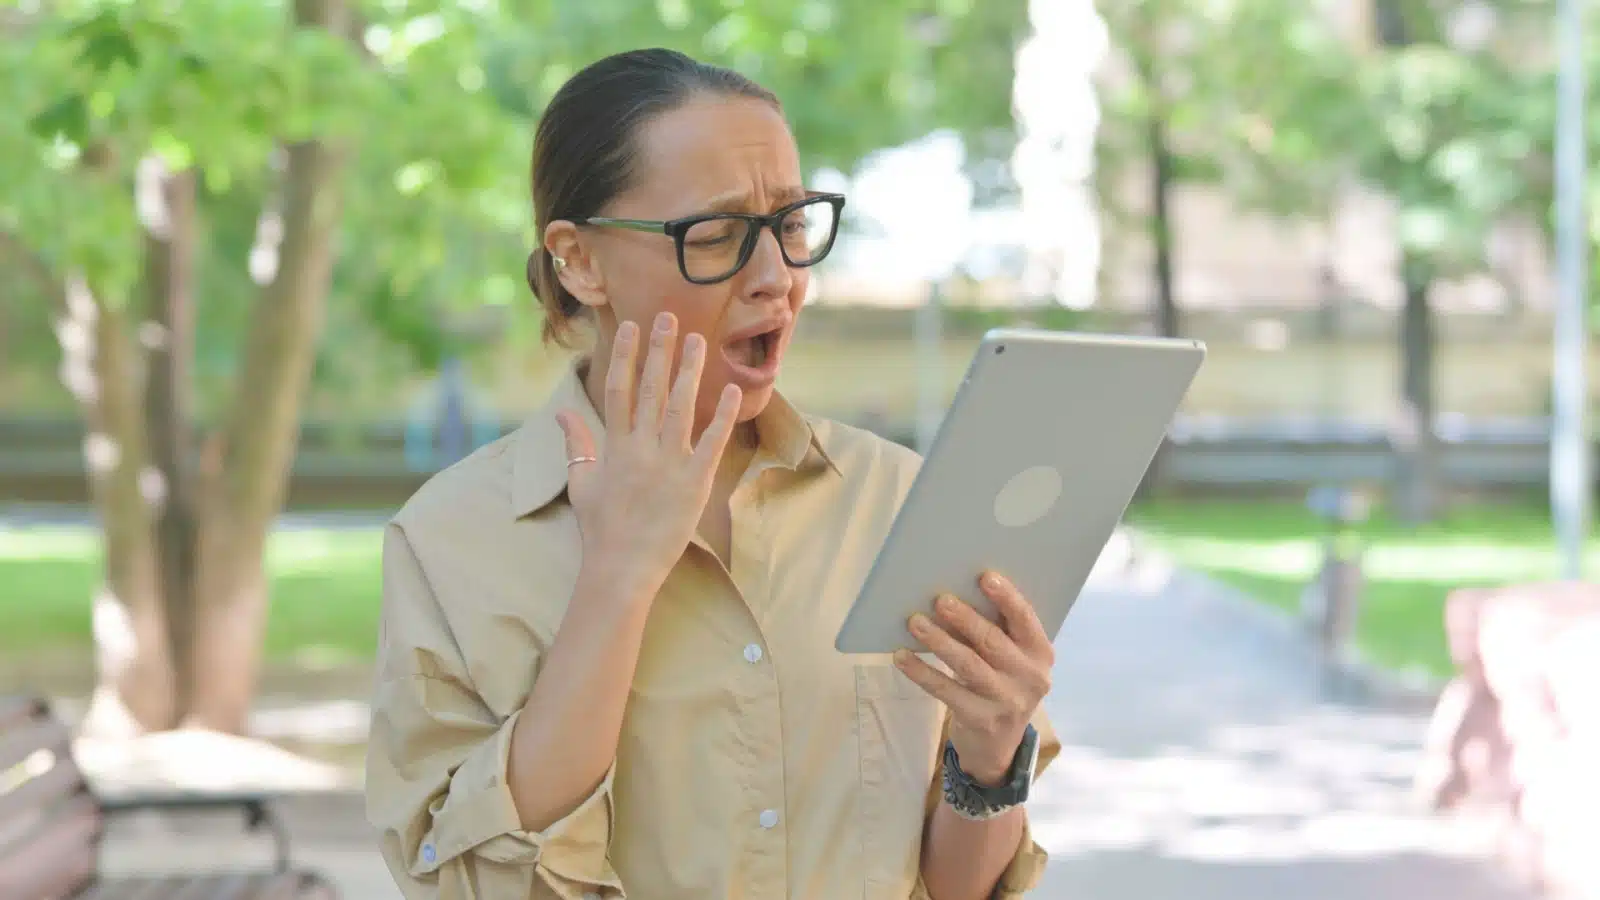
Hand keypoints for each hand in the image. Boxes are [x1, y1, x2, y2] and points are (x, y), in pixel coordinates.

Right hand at [557, 312, 741, 594]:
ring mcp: (670, 463)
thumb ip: (576, 443)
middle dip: (660, 350)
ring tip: (698, 341)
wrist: (621, 567)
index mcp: (615, 445)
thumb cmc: (600, 528)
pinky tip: (732, 389)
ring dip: (690, 371)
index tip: (631, 327)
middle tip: (669, 317)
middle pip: (652, 388)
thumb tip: (562, 413)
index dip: (626, 355)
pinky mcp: (695, 481)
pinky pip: (712, 441)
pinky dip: (723, 415)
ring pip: (681, 406)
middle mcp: (642, 447)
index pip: (620, 388)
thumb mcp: (581, 482)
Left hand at [894, 571, 1053, 784]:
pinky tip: (902, 656)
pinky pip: (945, 690)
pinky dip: (921, 672)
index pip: (1026, 620)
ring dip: (939, 641)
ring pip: (968, 665)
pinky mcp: (980, 719)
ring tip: (914, 622)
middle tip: (939, 599)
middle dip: (965, 618)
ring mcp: (1006, 702)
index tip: (985, 576)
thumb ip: (996, 632)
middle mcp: (1030, 678)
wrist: (998, 747)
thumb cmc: (1000, 685)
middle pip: (993, 642)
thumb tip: (954, 593)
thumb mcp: (1011, 662)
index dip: (1006, 597)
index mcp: (1041, 654)